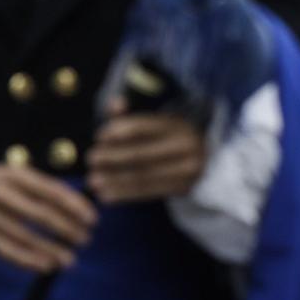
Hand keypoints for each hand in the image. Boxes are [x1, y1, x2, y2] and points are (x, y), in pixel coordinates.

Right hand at [0, 165, 96, 272]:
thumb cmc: (1, 185)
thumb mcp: (20, 177)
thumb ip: (47, 189)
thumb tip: (83, 208)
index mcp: (15, 175)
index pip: (51, 191)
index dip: (75, 206)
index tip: (93, 220)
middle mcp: (0, 194)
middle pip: (39, 213)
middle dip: (66, 229)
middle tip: (86, 239)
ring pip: (24, 236)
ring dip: (50, 250)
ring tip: (71, 260)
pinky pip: (6, 252)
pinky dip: (28, 261)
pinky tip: (47, 267)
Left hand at [87, 103, 207, 203]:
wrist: (208, 161)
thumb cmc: (172, 139)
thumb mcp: (159, 123)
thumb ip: (134, 115)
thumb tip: (114, 103)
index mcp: (178, 124)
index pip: (143, 127)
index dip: (119, 130)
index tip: (99, 136)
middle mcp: (186, 145)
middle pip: (141, 154)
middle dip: (112, 158)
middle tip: (90, 160)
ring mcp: (188, 169)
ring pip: (143, 176)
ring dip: (114, 180)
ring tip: (93, 182)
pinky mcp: (185, 187)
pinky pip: (149, 192)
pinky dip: (125, 195)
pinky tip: (107, 196)